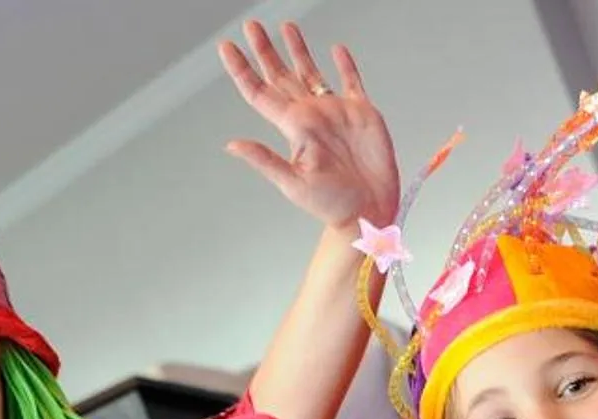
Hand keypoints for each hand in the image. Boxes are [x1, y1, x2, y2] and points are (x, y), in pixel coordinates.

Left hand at [218, 20, 398, 228]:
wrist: (369, 212)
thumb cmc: (332, 206)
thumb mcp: (293, 184)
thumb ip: (264, 160)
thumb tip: (232, 145)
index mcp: (293, 127)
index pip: (260, 91)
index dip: (242, 69)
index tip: (227, 47)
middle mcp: (311, 115)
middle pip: (281, 75)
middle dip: (265, 50)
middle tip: (251, 26)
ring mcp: (335, 112)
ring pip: (311, 72)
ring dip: (298, 50)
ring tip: (286, 27)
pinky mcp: (362, 113)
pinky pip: (351, 81)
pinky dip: (344, 64)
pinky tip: (336, 50)